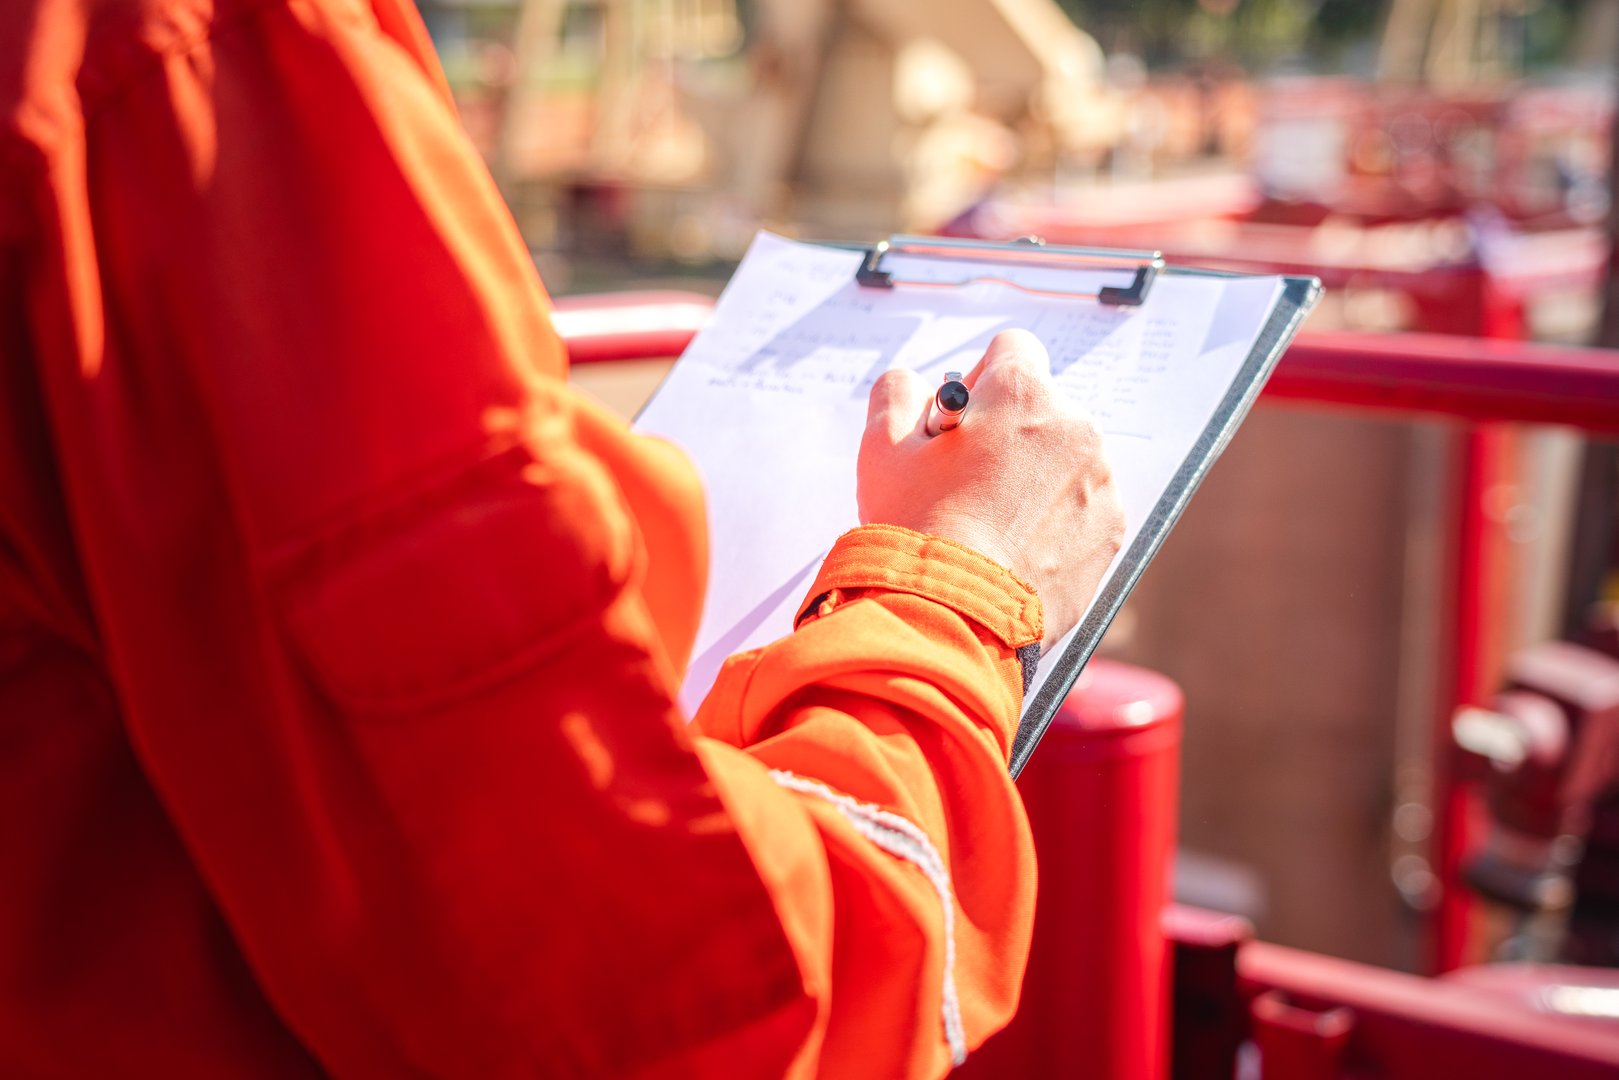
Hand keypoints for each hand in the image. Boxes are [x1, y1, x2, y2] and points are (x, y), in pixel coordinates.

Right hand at [857, 330, 1124, 652]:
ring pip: (1067, 459)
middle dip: (1011, 433)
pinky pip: (1085, 507)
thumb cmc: (917, 527)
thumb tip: (914, 384)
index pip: (1012, 351)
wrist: (955, 612)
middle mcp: (1074, 425)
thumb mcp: (882, 449)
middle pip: (1043, 408)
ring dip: (1037, 477)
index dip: (981, 383)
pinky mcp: (1111, 529)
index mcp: (1021, 393)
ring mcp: (1100, 480)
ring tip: (994, 524)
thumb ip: (898, 394)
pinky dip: (1059, 521)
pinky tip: (1019, 548)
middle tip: (969, 482)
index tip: (963, 422)